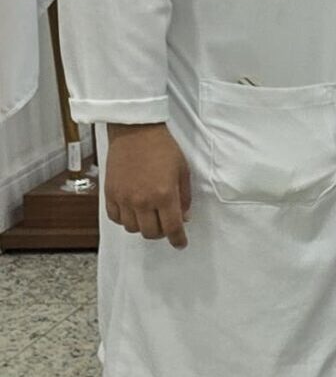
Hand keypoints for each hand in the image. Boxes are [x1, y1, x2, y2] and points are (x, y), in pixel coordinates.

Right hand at [103, 123, 191, 248]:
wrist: (135, 132)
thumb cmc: (163, 148)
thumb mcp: (183, 172)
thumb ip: (184, 198)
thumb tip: (184, 217)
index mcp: (164, 195)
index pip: (172, 228)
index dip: (178, 239)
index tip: (180, 244)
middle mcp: (142, 200)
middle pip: (151, 233)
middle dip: (161, 233)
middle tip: (166, 225)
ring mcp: (123, 198)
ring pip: (132, 228)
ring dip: (143, 226)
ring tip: (149, 216)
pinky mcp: (109, 193)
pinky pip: (115, 218)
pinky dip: (125, 220)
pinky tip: (133, 212)